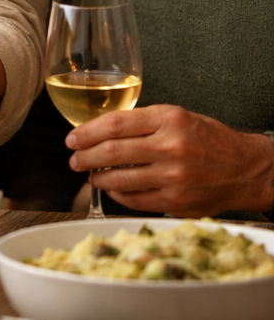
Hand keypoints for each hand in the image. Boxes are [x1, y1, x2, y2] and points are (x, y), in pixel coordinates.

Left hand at [66, 104, 273, 216]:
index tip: (73, 138)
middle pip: (110, 152)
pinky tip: (112, 188)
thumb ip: (141, 122)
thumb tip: (98, 131)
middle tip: (74, 159)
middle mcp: (171, 147)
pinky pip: (134, 199)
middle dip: (84, 156)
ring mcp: (173, 178)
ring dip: (97, 177)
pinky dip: (117, 194)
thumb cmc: (208, 140)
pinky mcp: (176, 203)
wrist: (246, 169)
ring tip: (90, 174)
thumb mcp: (177, 117)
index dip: (86, 132)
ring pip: (118, 179)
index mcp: (169, 120)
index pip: (114, 124)